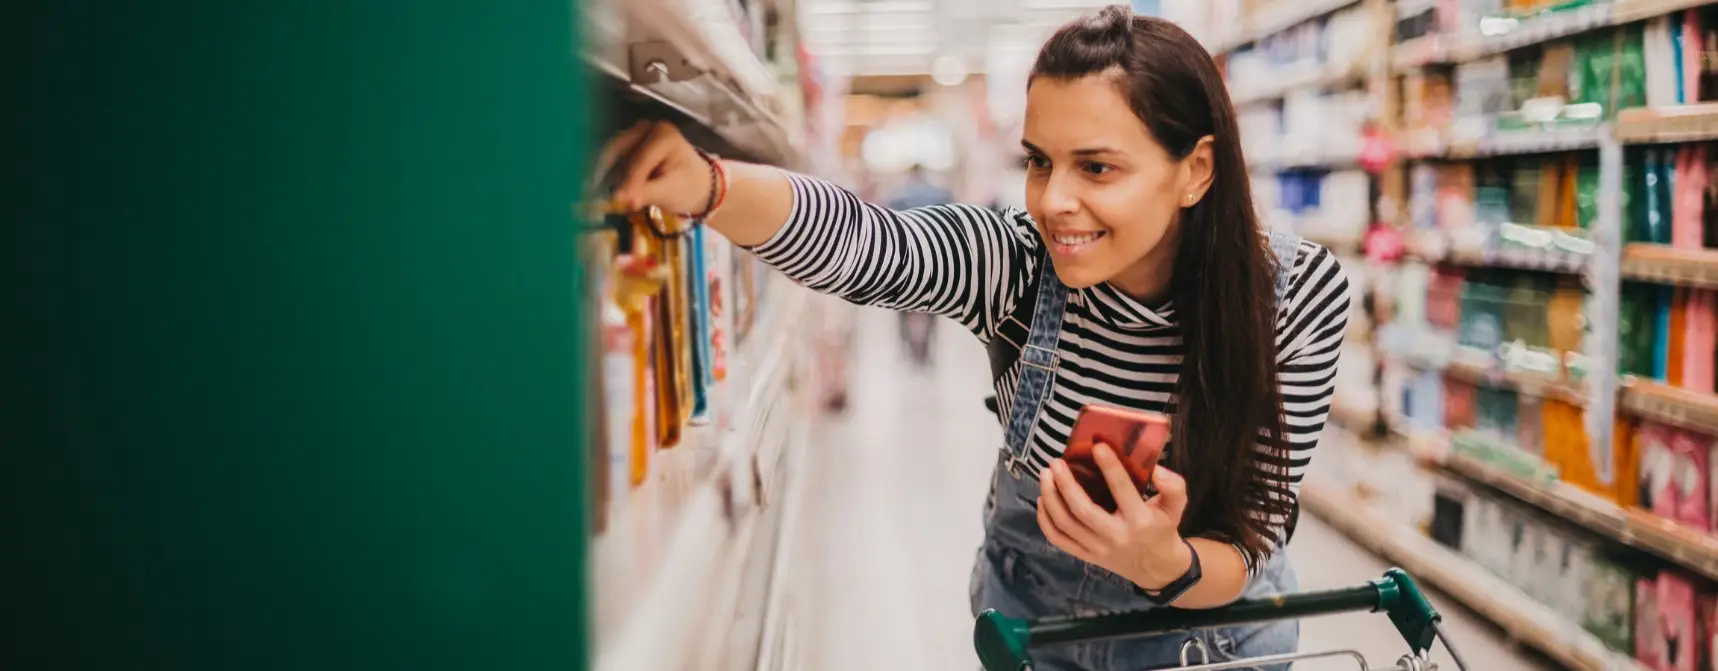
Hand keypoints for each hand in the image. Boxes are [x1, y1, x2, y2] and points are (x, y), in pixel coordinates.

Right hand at [594, 120, 715, 214]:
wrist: (696, 184)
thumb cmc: (688, 187)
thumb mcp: (670, 191)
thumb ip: (646, 193)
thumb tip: (621, 199)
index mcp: (664, 135)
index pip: (640, 158)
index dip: (628, 180)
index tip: (618, 200)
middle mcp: (647, 128)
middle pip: (619, 149)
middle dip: (607, 173)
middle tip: (594, 194)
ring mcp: (635, 134)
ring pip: (611, 152)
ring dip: (602, 172)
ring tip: (594, 192)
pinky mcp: (627, 144)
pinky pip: (611, 157)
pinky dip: (605, 172)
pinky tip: (598, 186)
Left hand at [1037, 444, 1192, 590]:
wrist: (1155, 567)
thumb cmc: (1162, 528)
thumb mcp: (1176, 507)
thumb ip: (1174, 487)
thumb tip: (1157, 469)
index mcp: (1140, 521)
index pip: (1123, 491)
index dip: (1110, 467)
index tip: (1097, 446)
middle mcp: (1116, 536)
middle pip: (1084, 510)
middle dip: (1066, 485)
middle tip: (1056, 462)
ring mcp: (1097, 548)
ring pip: (1066, 524)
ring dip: (1051, 497)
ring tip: (1046, 474)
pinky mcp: (1085, 555)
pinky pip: (1058, 539)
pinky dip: (1045, 520)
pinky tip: (1043, 498)